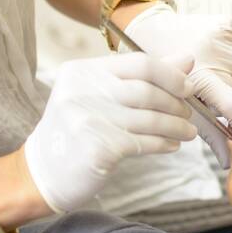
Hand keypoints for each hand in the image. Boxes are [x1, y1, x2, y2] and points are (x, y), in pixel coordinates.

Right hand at [22, 52, 198, 213]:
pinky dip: (163, 144)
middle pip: (147, 91)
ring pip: (148, 119)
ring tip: (186, 132)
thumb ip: (142, 76)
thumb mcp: (101, 95)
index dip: (171, 75)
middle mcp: (81, 91)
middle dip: (175, 103)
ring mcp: (87, 120)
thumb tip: (186, 59)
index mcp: (82, 71)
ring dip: (175, 126)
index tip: (188, 87)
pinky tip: (171, 145)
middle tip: (187, 114)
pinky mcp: (97, 148)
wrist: (43, 173)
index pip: (139, 63)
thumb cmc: (78, 130)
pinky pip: (143, 143)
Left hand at [122, 2, 231, 165]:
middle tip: (204, 97)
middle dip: (224, 100)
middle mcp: (219, 56)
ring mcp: (226, 39)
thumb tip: (228, 154)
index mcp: (201, 76)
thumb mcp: (171, 100)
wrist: (148, 25)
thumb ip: (202, 126)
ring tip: (201, 73)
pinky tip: (206, 57)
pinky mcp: (228, 26)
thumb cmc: (154, 66)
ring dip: (223, 80)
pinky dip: (223, 61)